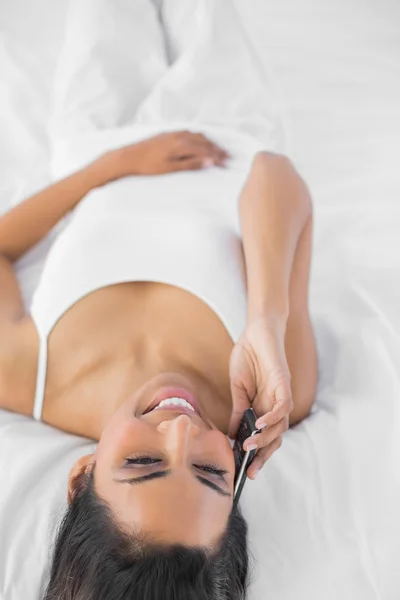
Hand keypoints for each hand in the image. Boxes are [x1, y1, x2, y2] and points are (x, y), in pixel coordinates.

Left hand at [99, 130, 231, 179]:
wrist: (127, 157)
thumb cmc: (148, 166)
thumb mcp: (171, 168)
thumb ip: (191, 164)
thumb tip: (210, 162)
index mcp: (182, 145)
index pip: (205, 150)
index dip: (218, 157)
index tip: (227, 163)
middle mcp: (179, 136)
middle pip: (204, 142)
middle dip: (217, 149)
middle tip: (228, 157)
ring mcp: (173, 133)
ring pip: (197, 136)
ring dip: (209, 143)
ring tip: (217, 150)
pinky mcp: (168, 134)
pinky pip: (189, 133)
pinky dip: (199, 138)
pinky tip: (200, 141)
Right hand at [228, 316, 292, 478]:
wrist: (257, 331)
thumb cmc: (248, 356)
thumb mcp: (238, 388)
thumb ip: (239, 410)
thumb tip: (231, 433)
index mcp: (263, 408)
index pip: (263, 437)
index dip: (256, 455)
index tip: (244, 472)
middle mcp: (274, 406)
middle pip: (274, 438)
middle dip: (263, 456)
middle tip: (250, 472)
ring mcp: (281, 395)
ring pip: (280, 426)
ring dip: (265, 439)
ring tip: (249, 447)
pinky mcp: (283, 384)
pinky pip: (283, 407)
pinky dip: (273, 418)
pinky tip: (259, 424)